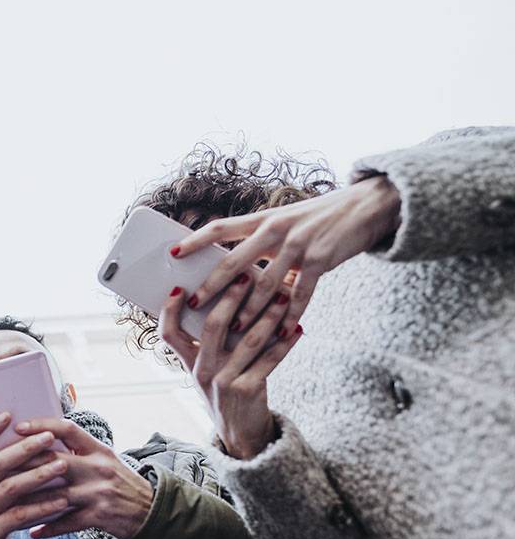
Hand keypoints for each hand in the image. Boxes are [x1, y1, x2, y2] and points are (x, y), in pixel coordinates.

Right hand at [0, 413, 70, 538]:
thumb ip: (3, 480)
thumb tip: (31, 449)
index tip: (8, 414)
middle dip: (24, 448)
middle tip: (49, 437)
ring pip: (9, 488)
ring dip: (38, 474)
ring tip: (62, 465)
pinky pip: (19, 515)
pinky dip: (42, 506)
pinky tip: (61, 500)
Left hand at [11, 418, 152, 538]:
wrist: (151, 511)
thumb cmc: (121, 483)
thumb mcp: (105, 459)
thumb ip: (79, 450)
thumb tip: (42, 440)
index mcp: (98, 449)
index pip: (67, 429)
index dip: (42, 426)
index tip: (18, 427)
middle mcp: (98, 467)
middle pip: (54, 461)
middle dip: (24, 464)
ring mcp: (98, 492)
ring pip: (55, 494)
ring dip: (29, 500)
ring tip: (7, 502)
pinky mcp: (99, 516)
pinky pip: (67, 522)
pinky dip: (47, 528)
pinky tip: (31, 531)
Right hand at [157, 275, 302, 459]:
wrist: (240, 435)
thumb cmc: (226, 393)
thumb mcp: (209, 371)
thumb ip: (211, 344)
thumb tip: (228, 302)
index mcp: (189, 363)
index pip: (168, 334)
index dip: (170, 310)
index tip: (180, 287)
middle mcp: (202, 371)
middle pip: (211, 326)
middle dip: (229, 297)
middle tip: (245, 276)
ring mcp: (224, 381)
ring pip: (247, 340)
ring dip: (267, 315)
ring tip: (282, 297)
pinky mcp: (248, 390)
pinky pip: (270, 360)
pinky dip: (285, 343)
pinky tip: (297, 328)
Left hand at [170, 175, 401, 335]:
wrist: (366, 206)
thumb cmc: (319, 218)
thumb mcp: (286, 221)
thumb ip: (261, 242)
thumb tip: (233, 268)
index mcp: (263, 219)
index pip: (221, 227)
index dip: (195, 240)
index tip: (172, 253)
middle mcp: (276, 230)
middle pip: (235, 260)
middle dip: (213, 285)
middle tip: (194, 303)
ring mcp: (298, 245)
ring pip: (265, 284)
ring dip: (248, 310)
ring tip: (232, 330)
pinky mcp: (320, 260)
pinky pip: (300, 294)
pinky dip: (289, 315)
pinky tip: (280, 332)